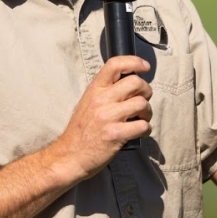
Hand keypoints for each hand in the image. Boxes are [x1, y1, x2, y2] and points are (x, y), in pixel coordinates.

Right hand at [54, 55, 152, 179]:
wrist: (69, 155)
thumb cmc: (82, 129)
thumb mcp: (88, 102)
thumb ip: (106, 90)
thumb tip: (130, 81)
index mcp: (95, 89)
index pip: (115, 64)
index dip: (134, 62)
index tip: (145, 67)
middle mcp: (101, 99)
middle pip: (136, 82)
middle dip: (146, 91)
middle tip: (142, 100)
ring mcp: (108, 117)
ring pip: (142, 104)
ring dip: (147, 112)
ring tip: (141, 118)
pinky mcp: (115, 135)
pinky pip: (142, 126)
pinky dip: (146, 129)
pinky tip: (140, 132)